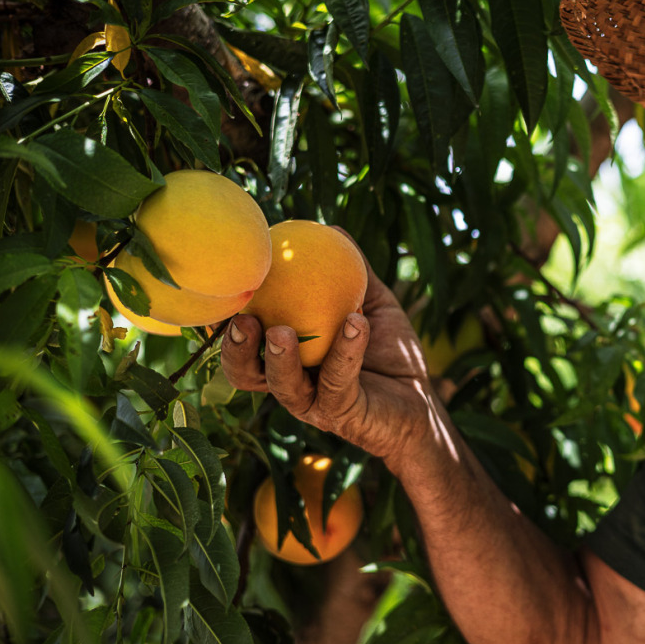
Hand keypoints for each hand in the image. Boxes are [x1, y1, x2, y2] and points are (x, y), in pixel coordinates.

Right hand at [220, 242, 435, 464]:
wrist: (423, 401)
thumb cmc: (390, 352)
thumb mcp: (371, 305)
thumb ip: (351, 273)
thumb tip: (330, 228)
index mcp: (288, 359)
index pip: (245, 343)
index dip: (224, 324)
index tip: (221, 291)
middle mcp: (293, 384)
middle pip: (246, 373)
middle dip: (234, 350)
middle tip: (241, 320)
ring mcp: (316, 405)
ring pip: (283, 387)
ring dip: (278, 358)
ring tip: (279, 332)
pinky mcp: (345, 415)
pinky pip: (338, 381)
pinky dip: (346, 350)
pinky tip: (356, 322)